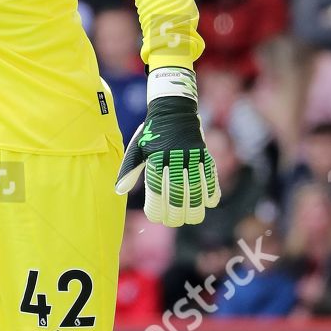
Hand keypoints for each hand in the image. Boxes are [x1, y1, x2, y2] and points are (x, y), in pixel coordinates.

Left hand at [115, 67, 220, 225]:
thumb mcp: (137, 149)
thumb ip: (129, 170)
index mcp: (155, 158)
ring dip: (195, 207)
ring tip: (192, 218)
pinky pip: (211, 176)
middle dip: (175, 212)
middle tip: (173, 221)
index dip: (156, 207)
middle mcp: (173, 158)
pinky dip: (211, 191)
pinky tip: (209, 203)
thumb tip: (119, 191)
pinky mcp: (204, 153)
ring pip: (196, 188)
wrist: (172, 110)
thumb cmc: (151, 134)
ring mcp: (190, 156)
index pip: (156, 189)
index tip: (155, 217)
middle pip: (177, 193)